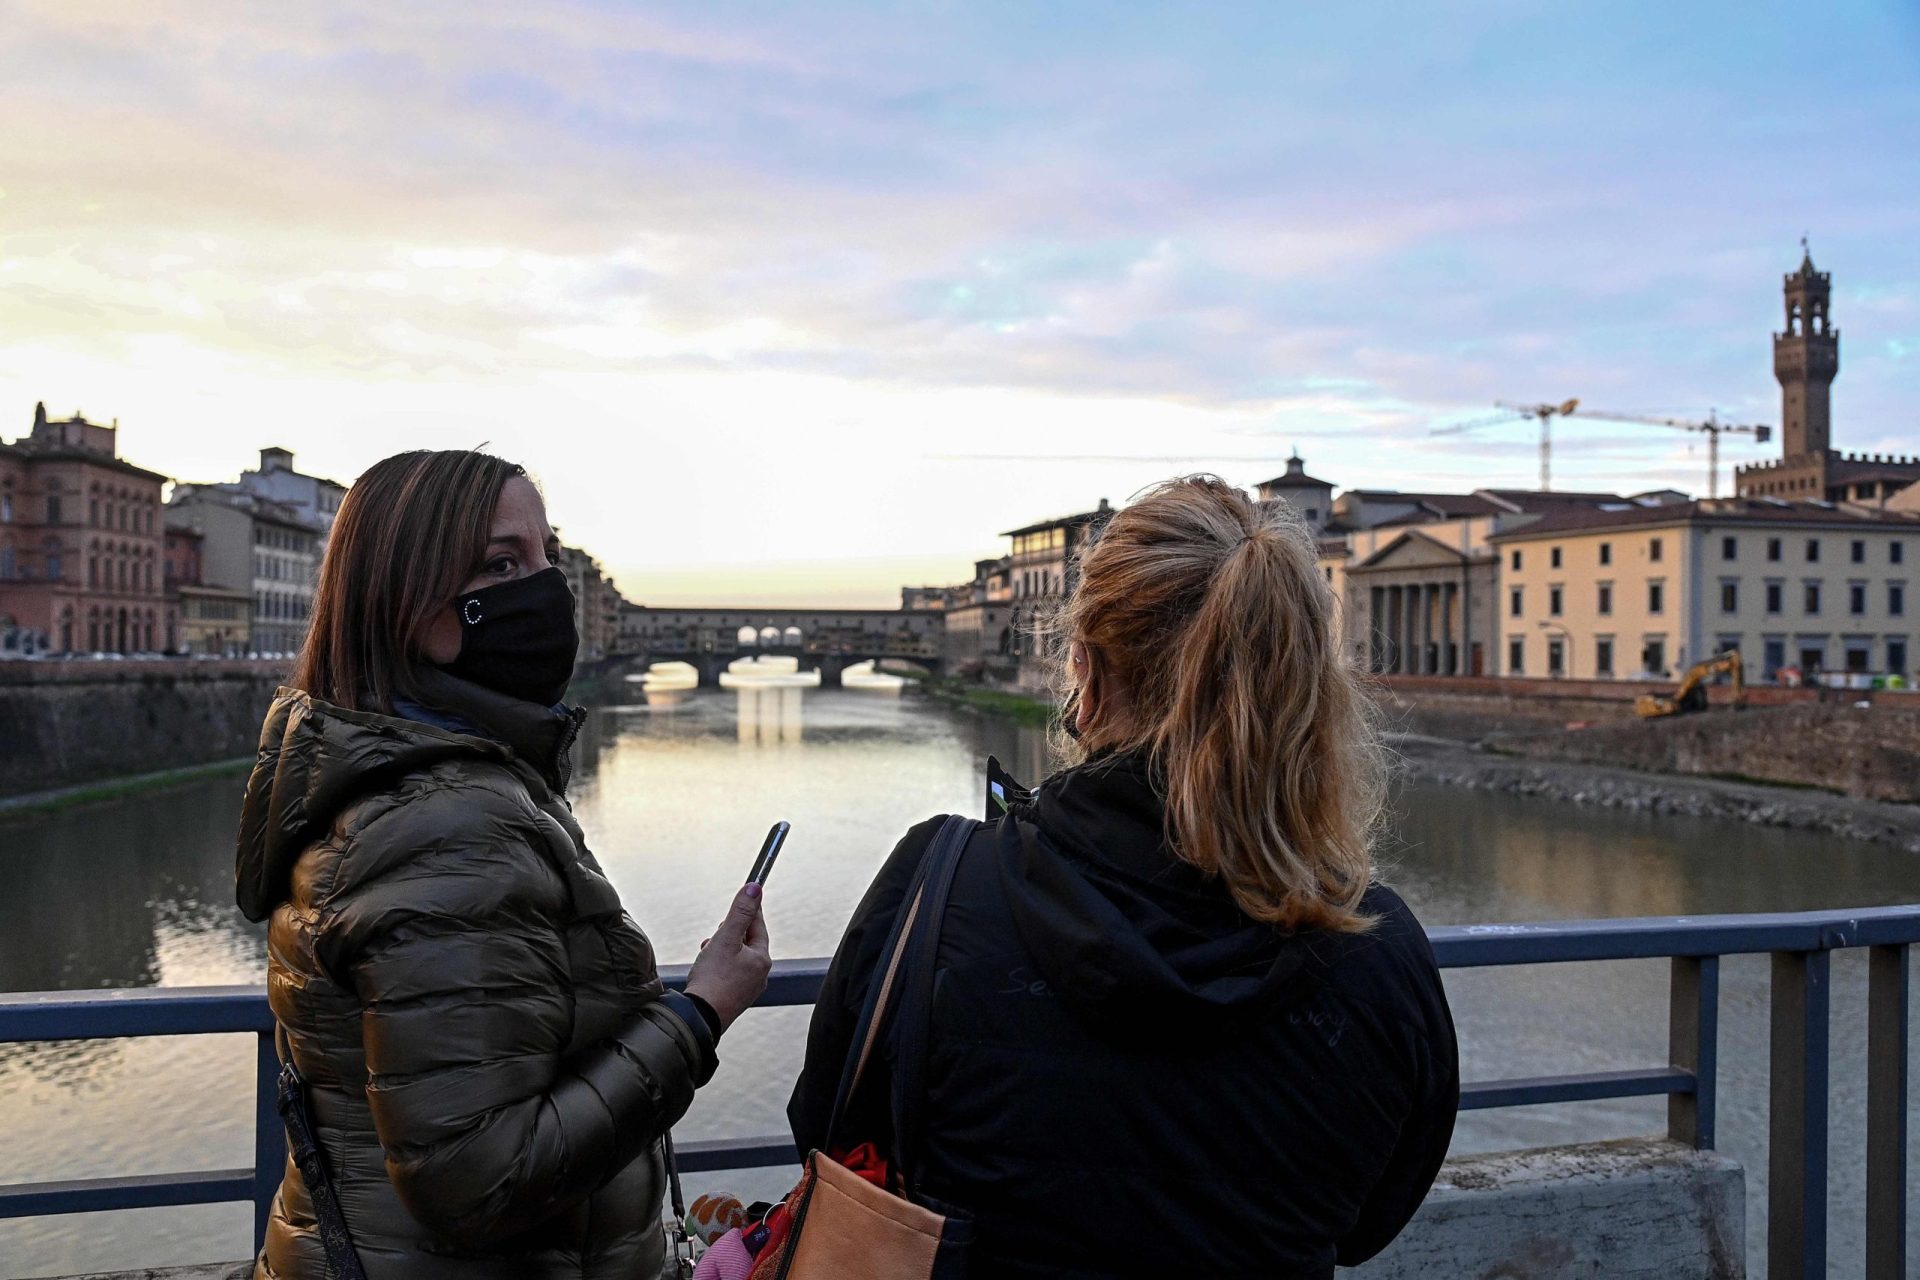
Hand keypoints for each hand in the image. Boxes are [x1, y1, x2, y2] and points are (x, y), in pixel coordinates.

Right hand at [683, 883, 771, 1031]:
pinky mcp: (735, 999)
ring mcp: (748, 988)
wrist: (700, 1017)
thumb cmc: (713, 979)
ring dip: (722, 950)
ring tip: (707, 952)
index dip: (749, 909)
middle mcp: (760, 974)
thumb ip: (740, 912)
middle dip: (730, 933)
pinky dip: (719, 966)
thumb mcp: (726, 938)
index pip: (758, 925)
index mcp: (762, 959)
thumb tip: (755, 888)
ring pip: (737, 958)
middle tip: (717, 933)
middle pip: (747, 942)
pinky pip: (730, 974)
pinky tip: (706, 969)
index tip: (746, 895)